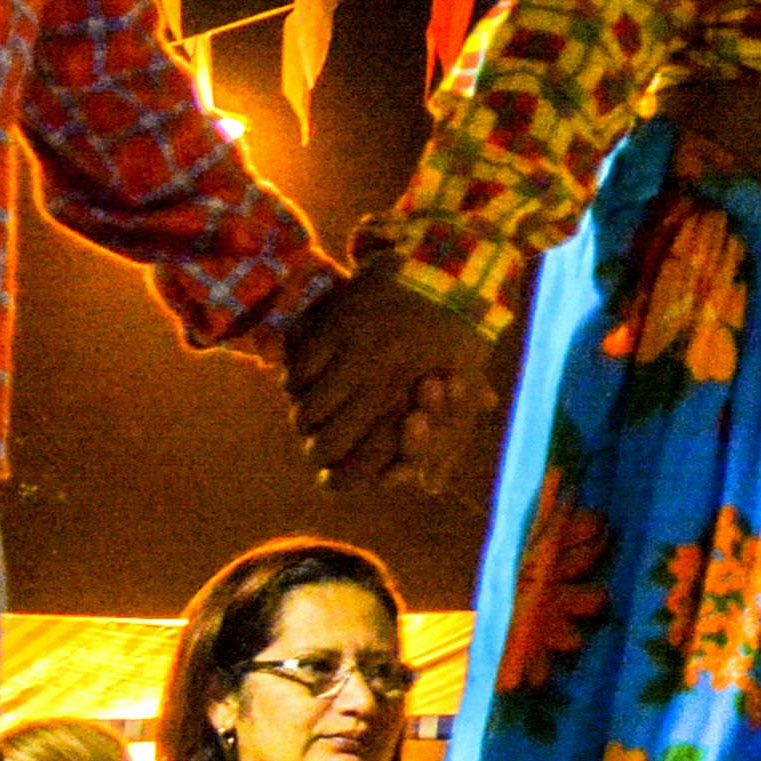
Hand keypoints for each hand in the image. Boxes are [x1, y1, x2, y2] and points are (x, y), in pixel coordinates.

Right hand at [289, 262, 499, 495]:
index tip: (336, 475)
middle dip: (320, 451)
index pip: (367, 465)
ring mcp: (355, 357)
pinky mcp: (335, 327)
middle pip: (326, 446)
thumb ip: (448, 442)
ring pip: (306, 412)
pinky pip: (296, 371)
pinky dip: (295, 380)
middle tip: (320, 445)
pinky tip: (306, 378)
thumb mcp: (465, 392)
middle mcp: (383, 387)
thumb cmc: (459, 339)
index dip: (343, 478)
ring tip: (313, 413)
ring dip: (306, 417)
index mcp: (416, 407)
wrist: (449, 271)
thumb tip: (428, 488)